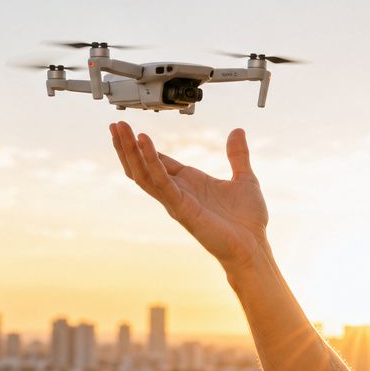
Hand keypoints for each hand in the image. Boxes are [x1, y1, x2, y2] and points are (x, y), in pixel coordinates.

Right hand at [109, 121, 269, 270]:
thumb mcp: (245, 178)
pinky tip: (144, 143)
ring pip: (144, 173)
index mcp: (190, 182)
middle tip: (116, 124)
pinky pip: (161, 182)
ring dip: (130, 151)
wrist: (253, 246)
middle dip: (128, 146)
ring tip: (120, 129)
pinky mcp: (181, 208)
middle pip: (143, 166)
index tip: (128, 129)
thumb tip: (237, 131)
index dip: (142, 146)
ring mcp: (177, 201)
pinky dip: (151, 161)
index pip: (158, 161)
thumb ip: (238, 155)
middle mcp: (179, 191)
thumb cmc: (248, 220)